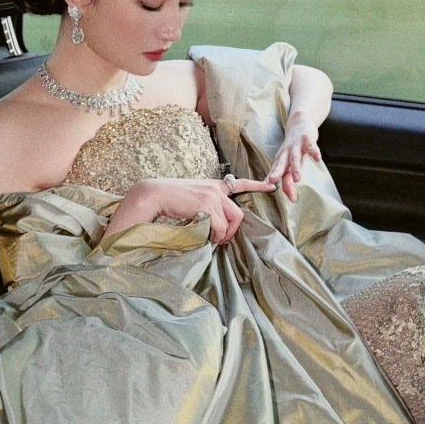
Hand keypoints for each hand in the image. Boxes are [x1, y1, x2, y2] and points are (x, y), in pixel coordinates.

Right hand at [103, 176, 275, 244]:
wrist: (153, 195)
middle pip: (238, 215)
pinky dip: (212, 236)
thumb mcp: (191, 199)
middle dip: (232, 231)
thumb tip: (216, 227)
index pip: (239, 183)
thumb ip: (206, 207)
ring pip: (228, 224)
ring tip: (207, 238)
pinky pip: (219, 228)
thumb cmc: (168, 200)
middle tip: (220, 240)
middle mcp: (216, 188)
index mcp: (212, 186)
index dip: (257, 185)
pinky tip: (202, 235)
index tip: (271, 186)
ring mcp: (212, 196)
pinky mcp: (207, 204)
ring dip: (220, 236)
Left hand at [266, 110, 320, 200]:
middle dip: (276, 173)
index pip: (277, 173)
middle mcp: (287, 153)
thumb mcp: (289, 162)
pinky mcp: (308, 139)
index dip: (274, 181)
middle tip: (272, 182)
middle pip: (281, 164)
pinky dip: (314, 152)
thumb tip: (290, 198)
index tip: (269, 190)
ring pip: (295, 157)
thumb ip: (289, 179)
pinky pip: (312, 147)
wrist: (299, 122)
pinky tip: (318, 159)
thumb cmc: (293, 147)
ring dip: (296, 167)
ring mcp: (297, 146)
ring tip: (298, 178)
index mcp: (281, 159)